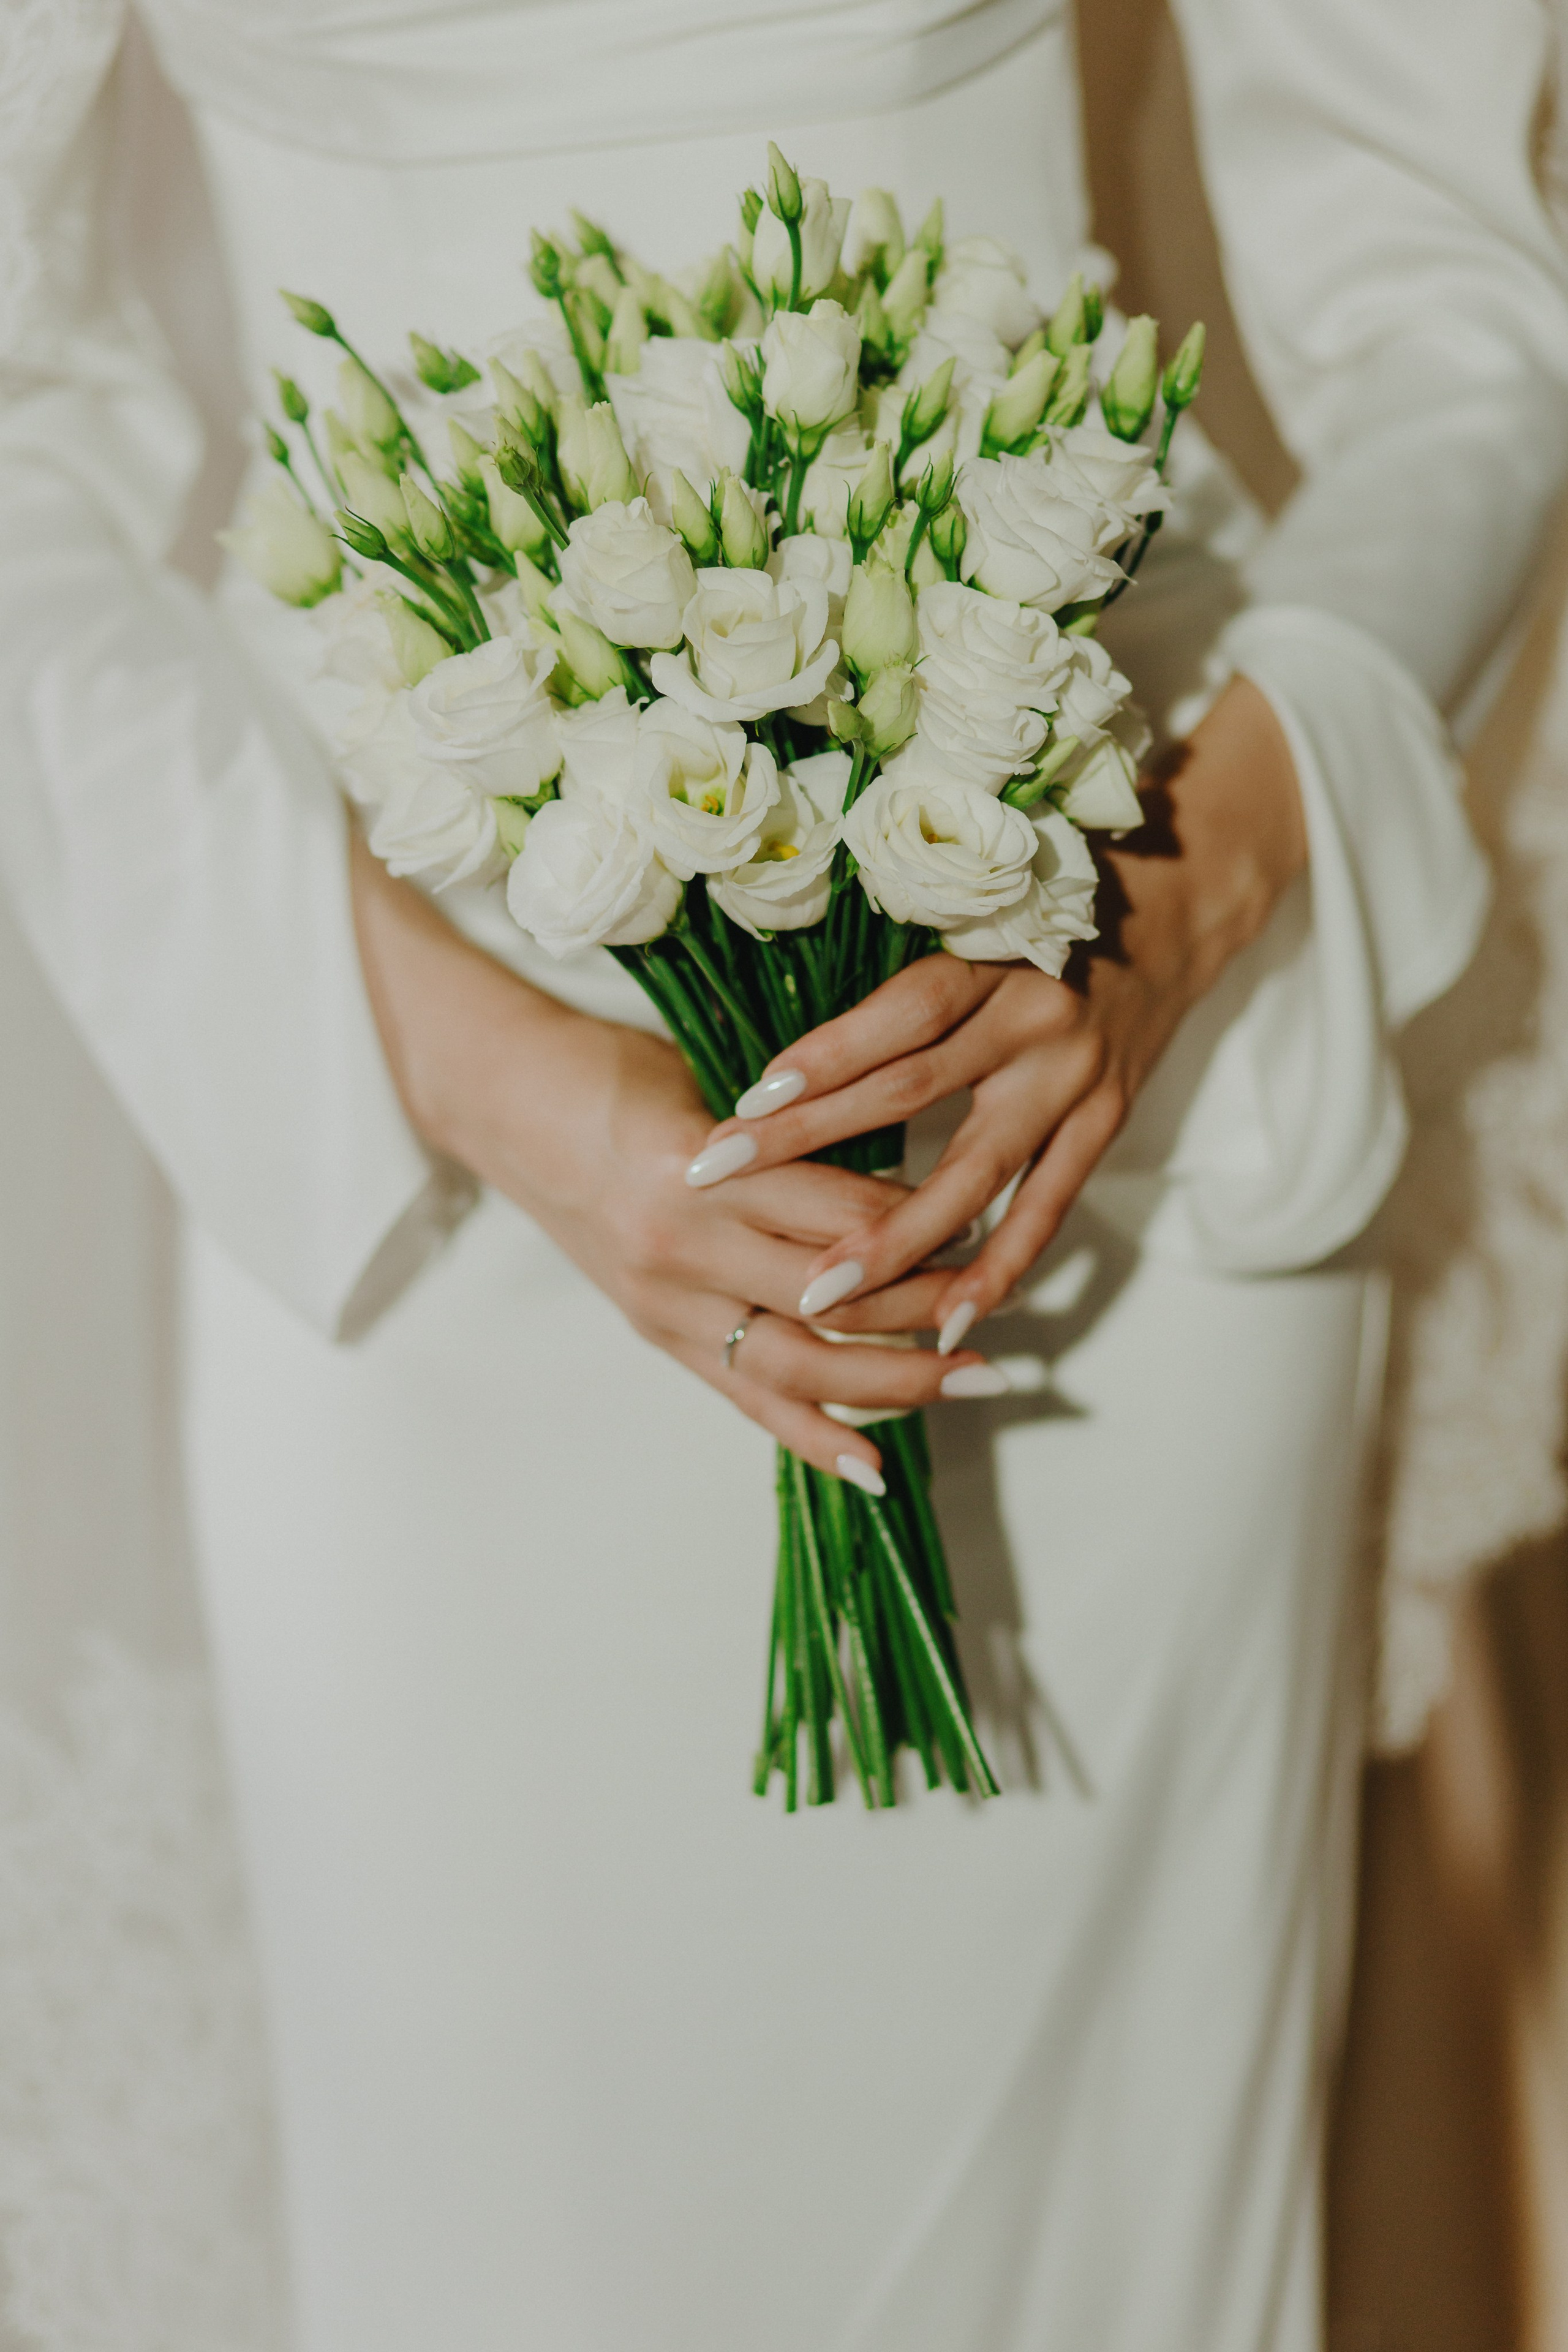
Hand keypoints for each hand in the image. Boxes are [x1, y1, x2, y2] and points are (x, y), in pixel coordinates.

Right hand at [348, 833, 1001, 1486]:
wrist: (504, 1102)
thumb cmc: (612, 1070)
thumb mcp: (710, 1077)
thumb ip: (797, 1131)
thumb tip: (904, 1170)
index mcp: (705, 1165)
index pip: (841, 1209)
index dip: (925, 1221)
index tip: (995, 1218)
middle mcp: (685, 1245)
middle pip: (836, 1295)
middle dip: (930, 1307)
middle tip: (1011, 1310)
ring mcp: (668, 1302)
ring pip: (801, 1361)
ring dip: (897, 1381)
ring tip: (976, 1380)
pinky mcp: (657, 1333)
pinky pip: (744, 1399)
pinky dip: (811, 1436)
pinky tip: (875, 1467)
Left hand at [683, 677, 1307, 1345]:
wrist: (1172, 911)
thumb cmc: (1040, 914)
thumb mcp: (970, 924)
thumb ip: (898, 990)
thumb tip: (781, 1061)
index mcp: (990, 955)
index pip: (897, 1015)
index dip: (822, 1058)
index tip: (742, 1105)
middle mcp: (1034, 1017)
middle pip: (911, 1091)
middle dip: (810, 1144)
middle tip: (722, 1185)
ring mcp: (1076, 1077)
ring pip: (975, 1172)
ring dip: (895, 1239)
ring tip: (821, 1292)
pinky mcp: (1107, 1122)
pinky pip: (1047, 1208)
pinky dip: (999, 1267)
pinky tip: (950, 1324)